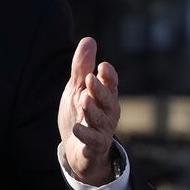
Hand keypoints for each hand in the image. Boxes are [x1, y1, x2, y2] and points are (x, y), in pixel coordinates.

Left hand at [58, 37, 119, 185]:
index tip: (102, 66)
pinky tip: (77, 128)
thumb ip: (82, 68)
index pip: (111, 84)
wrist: (77, 150)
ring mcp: (102, 131)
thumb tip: (90, 40)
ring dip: (92, 110)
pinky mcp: (93, 147)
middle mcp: (108, 113)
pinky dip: (86, 135)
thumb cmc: (80, 115)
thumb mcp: (77, 89)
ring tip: (83, 100)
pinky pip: (92, 141)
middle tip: (90, 79)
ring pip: (99, 119)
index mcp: (106, 97)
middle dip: (100, 90)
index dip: (109, 76)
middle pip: (107, 100)